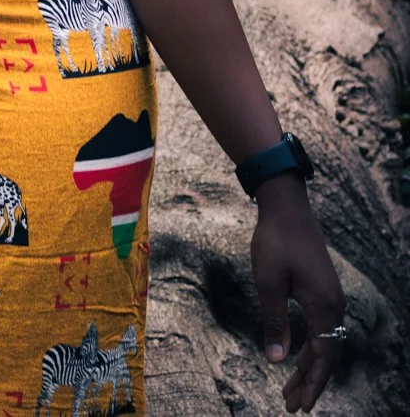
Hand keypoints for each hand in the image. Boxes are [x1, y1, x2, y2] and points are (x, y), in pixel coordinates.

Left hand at [250, 174, 345, 412]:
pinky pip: (321, 328)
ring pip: (324, 342)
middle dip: (309, 382)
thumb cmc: (275, 241)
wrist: (286, 206)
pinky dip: (310, 347)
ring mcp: (330, 296)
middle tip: (291, 406)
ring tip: (290, 389)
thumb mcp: (268, 282)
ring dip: (309, 366)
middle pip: (326, 355)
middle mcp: (334, 304)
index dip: (311, 383)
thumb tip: (275, 360)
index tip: (299, 406)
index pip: (323, 357)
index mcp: (325, 306)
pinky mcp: (322, 289)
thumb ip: (274, 321)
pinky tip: (297, 356)